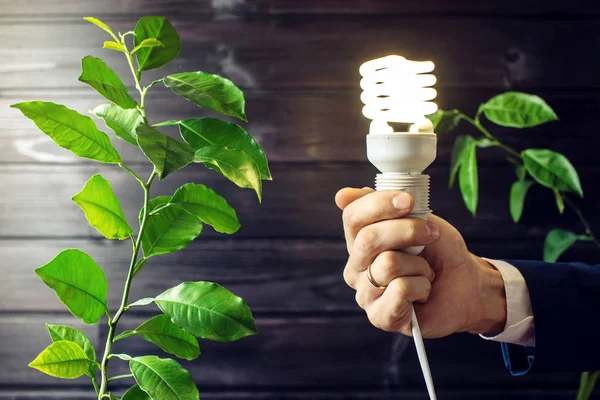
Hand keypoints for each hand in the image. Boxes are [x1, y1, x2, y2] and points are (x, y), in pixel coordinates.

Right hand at [335, 187, 506, 337]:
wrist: (467, 286)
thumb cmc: (440, 252)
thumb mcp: (418, 219)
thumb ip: (383, 206)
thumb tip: (341, 196)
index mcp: (359, 240)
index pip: (352, 217)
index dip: (379, 204)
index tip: (409, 200)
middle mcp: (356, 267)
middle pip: (368, 239)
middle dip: (407, 231)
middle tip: (432, 233)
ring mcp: (365, 293)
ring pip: (388, 264)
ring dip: (419, 265)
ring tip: (426, 272)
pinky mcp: (380, 316)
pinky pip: (400, 290)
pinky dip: (422, 286)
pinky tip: (423, 291)